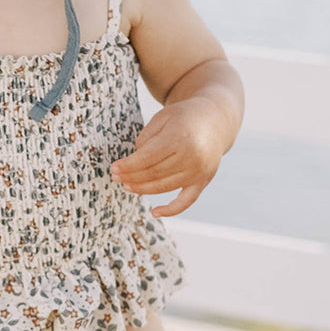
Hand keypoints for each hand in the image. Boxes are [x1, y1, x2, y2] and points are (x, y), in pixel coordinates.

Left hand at [110, 97, 225, 216]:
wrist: (215, 121)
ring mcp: (199, 172)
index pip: (147, 158)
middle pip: (153, 174)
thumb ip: (146, 139)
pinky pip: (186, 202)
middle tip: (115, 177)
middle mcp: (192, 157)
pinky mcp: (203, 182)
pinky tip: (155, 213)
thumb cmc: (183, 118)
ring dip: (142, 189)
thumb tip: (133, 163)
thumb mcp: (162, 118)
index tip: (114, 168)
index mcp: (180, 138)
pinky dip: (171, 210)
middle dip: (131, 177)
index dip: (128, 165)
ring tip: (127, 186)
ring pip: (164, 187)